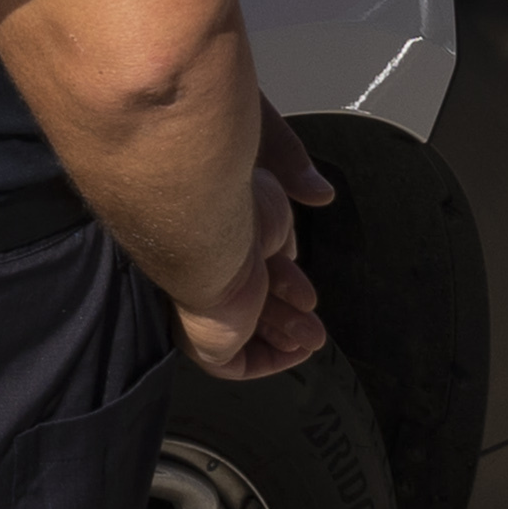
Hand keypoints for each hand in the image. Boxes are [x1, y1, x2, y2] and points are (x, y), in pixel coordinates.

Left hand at [171, 133, 337, 383]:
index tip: (303, 279)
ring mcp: (197, 296)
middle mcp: (199, 256)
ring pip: (242, 326)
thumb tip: (318, 193)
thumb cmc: (213, 158)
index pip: (246, 251)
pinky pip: (230, 361)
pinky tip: (295, 351)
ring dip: (283, 334)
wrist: (188, 199)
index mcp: (206, 216)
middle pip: (248, 292)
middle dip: (286, 308)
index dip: (282, 268)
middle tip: (313, 320)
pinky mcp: (203, 332)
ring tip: (312, 339)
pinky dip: (267, 358)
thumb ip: (291, 164)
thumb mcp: (263, 147)